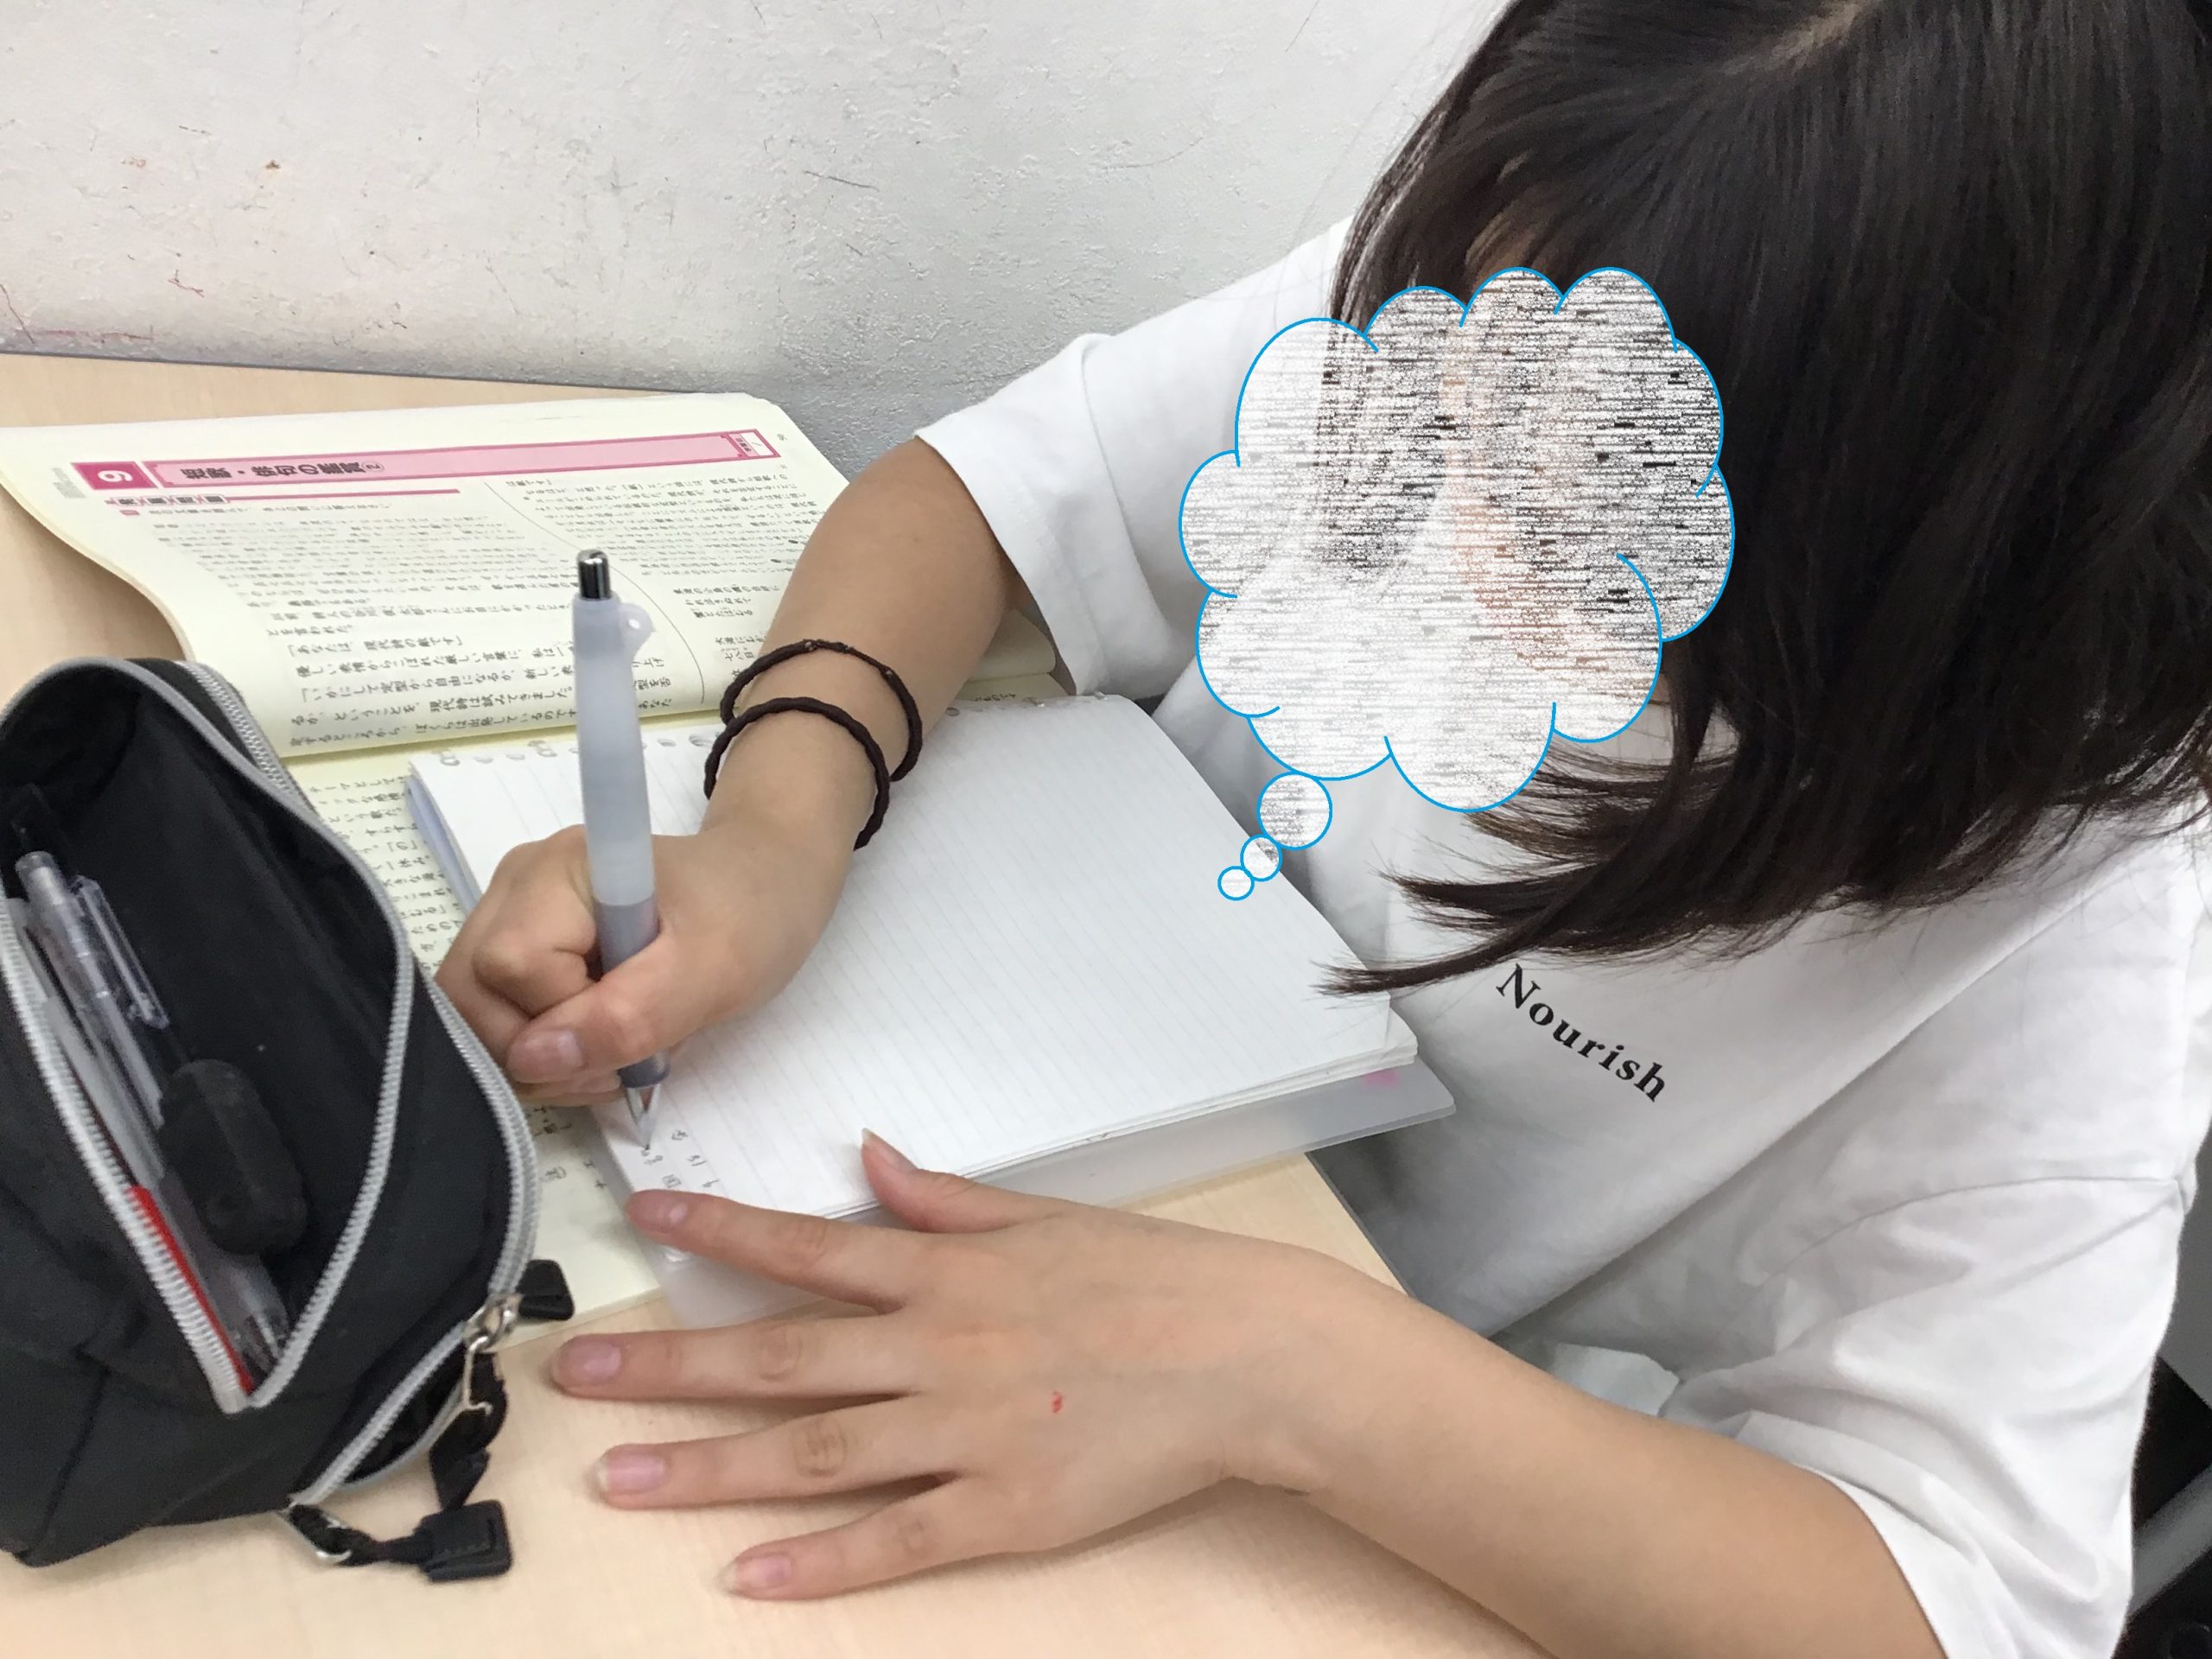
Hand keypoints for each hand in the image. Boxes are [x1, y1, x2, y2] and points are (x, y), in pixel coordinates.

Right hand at [436, 806, 847, 1102]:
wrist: (768, 883)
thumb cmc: (752, 914)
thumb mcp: (712, 973)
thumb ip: (626, 1017)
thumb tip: (531, 1059)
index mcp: (558, 870)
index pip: (509, 968)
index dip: (564, 1018)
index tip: (638, 1027)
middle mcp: (517, 884)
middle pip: (470, 995)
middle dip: (540, 1055)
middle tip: (623, 1062)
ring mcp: (512, 912)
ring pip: (478, 1014)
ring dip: (547, 1060)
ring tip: (623, 1048)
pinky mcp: (523, 943)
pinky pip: (503, 1014)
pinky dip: (551, 1048)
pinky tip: (606, 1037)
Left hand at [548, 1135, 1380, 1597]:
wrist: (1247, 1356)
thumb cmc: (1150, 1278)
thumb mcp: (1045, 1219)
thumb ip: (943, 1199)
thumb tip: (868, 1157)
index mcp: (949, 1271)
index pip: (809, 1248)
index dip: (718, 1233)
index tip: (643, 1220)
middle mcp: (941, 1348)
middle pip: (782, 1360)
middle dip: (671, 1368)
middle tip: (578, 1380)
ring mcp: (969, 1432)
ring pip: (815, 1454)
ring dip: (710, 1470)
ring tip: (621, 1481)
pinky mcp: (1005, 1508)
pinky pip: (896, 1539)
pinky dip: (821, 1562)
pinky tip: (747, 1576)